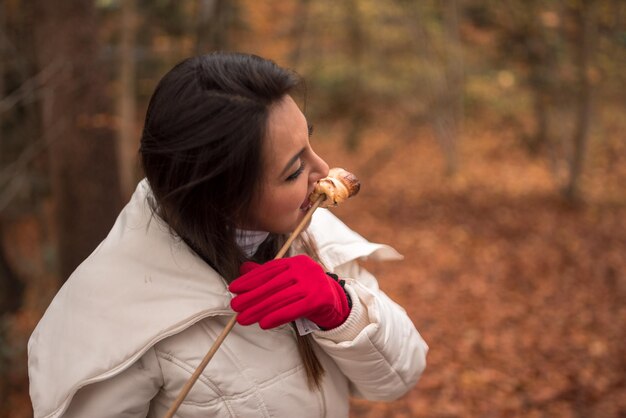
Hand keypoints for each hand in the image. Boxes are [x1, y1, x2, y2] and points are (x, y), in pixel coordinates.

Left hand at [229, 255, 350, 329]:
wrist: (336, 304)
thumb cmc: (306, 291)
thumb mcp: (287, 281)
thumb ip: (267, 275)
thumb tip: (243, 268)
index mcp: (296, 261)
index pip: (270, 269)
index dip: (250, 279)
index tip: (233, 288)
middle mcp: (306, 268)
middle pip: (273, 285)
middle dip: (251, 297)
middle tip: (234, 307)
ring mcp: (314, 282)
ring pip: (281, 298)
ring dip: (259, 310)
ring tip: (243, 319)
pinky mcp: (320, 299)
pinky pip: (293, 310)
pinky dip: (276, 317)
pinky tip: (263, 324)